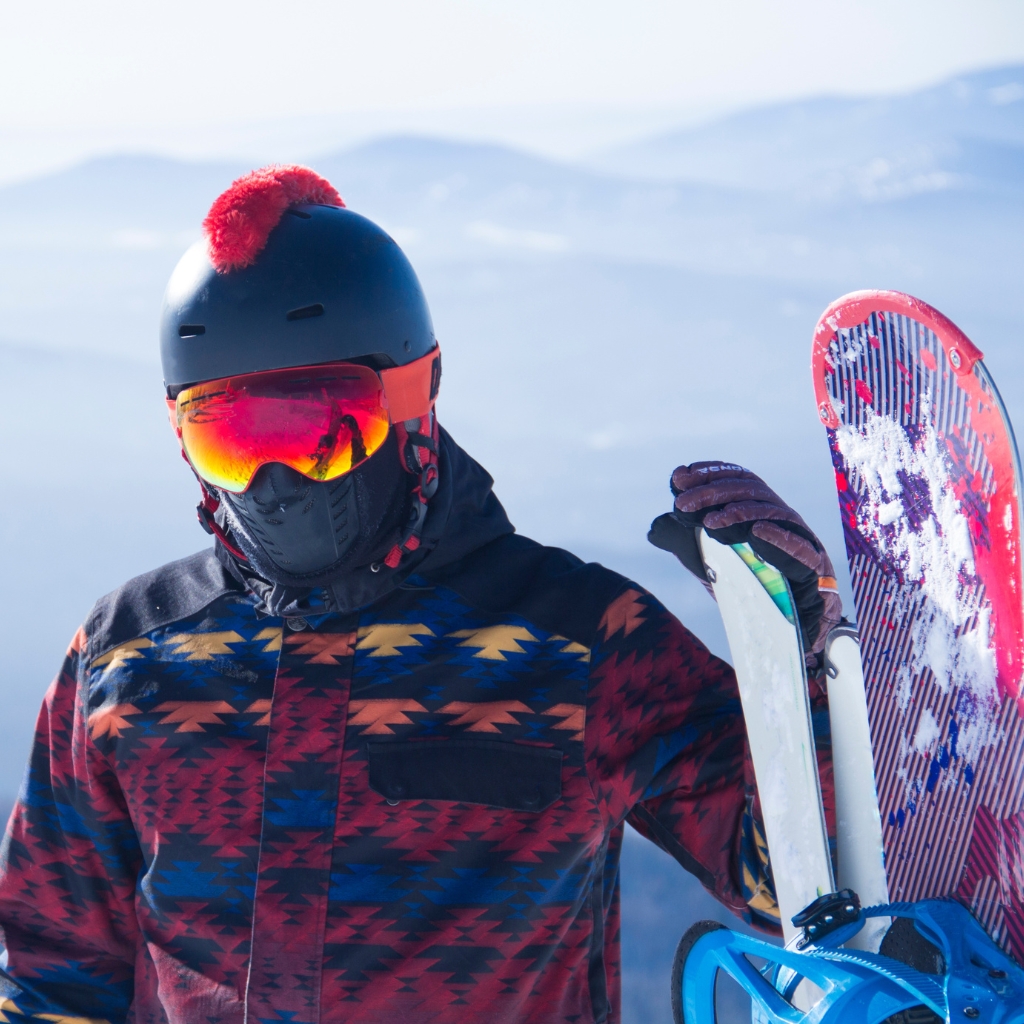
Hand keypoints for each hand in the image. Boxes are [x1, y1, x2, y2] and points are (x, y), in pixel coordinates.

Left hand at [648, 461, 841, 656]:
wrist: (794, 622)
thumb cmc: (754, 584)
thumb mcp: (714, 562)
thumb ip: (690, 544)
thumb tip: (656, 528)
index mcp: (757, 509)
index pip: (735, 479)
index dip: (709, 473)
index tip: (680, 476)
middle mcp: (777, 515)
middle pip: (746, 490)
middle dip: (711, 492)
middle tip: (682, 504)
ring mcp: (796, 535)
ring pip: (768, 511)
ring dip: (737, 512)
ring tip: (709, 523)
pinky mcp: (812, 562)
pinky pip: (796, 544)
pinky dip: (777, 537)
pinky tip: (756, 533)